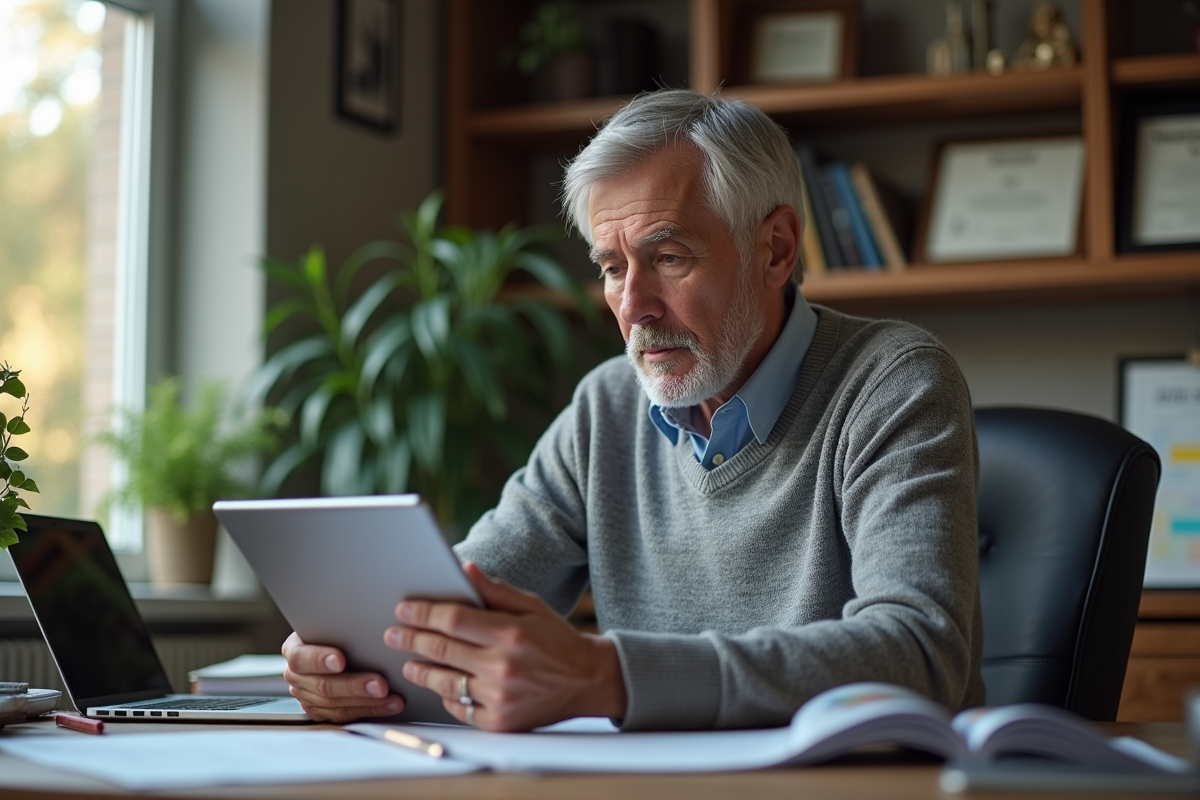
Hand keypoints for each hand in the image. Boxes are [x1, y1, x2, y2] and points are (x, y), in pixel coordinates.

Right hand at [280, 632, 404, 722]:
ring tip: (391, 697)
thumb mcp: (332, 622)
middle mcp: (297, 676)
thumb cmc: (334, 629)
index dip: (319, 660)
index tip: (341, 660)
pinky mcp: (321, 711)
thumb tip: (366, 624)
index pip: (300, 657)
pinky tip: (389, 705)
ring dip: (368, 702)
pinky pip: (345, 715)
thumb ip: (341, 627)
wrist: (331, 642)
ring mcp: (307, 696)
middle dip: (354, 686)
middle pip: (323, 686)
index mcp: (294, 650)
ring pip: (336, 704)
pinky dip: (370, 710)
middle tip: (380, 684)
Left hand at [384, 562, 626, 731]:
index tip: (403, 609)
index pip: (454, 620)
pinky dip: (446, 696)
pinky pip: (459, 709)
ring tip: (408, 662)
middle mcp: (503, 667)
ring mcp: (500, 698)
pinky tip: (439, 685)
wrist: (587, 681)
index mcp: (511, 633)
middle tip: (393, 634)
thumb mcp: (532, 606)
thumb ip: (495, 590)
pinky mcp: (499, 722)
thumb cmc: (556, 639)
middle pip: (442, 650)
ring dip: (421, 671)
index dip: (424, 613)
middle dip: (412, 639)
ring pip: (445, 682)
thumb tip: (463, 569)